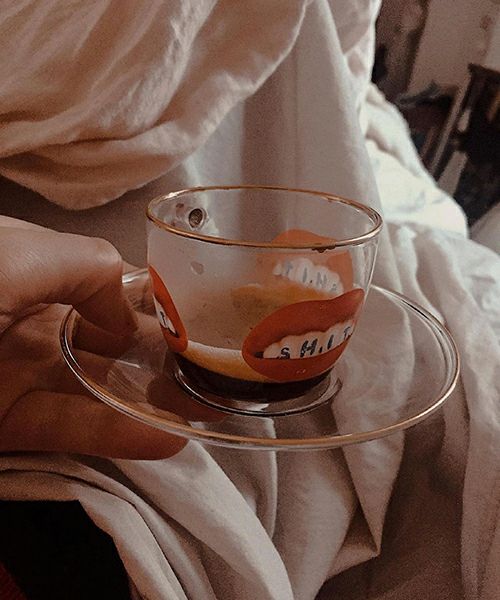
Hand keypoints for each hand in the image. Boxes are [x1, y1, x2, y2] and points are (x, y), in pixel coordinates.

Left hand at [0, 217, 186, 458]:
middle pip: (109, 339)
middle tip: (215, 369)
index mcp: (32, 267)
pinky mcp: (6, 421)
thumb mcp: (21, 252)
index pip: (106, 281)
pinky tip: (167, 438)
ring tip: (207, 408)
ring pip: (96, 387)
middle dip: (162, 353)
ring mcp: (16, 371)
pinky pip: (68, 427)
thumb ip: (89, 266)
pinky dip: (116, 435)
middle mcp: (28, 317)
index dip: (152, 298)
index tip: (199, 316)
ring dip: (153, 400)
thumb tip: (127, 317)